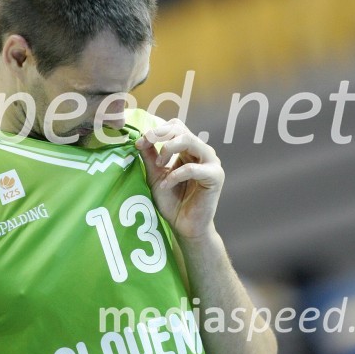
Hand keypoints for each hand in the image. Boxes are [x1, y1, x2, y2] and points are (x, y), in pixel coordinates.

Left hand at [135, 119, 223, 238]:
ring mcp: (210, 162)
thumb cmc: (172, 201)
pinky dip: (176, 175)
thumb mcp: (155, 175)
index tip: (139, 143)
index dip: (156, 131)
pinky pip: (193, 168)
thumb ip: (150, 157)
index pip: (175, 126)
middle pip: (181, 129)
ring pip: (190, 140)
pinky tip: (166, 185)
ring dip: (168, 149)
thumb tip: (140, 139)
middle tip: (144, 147)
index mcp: (188, 149)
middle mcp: (201, 152)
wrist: (185, 226)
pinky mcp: (215, 176)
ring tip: (159, 166)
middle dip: (159, 135)